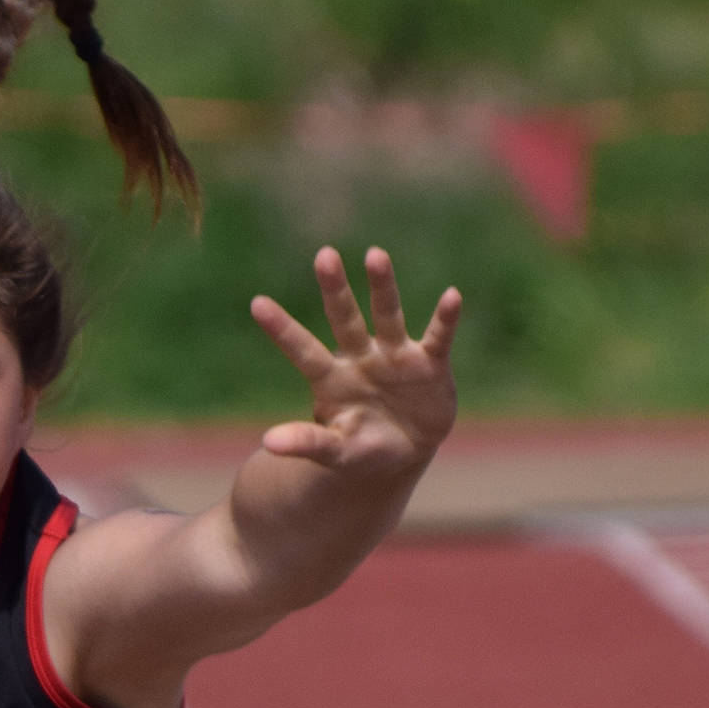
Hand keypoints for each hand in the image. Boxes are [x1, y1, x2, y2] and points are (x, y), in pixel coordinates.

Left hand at [251, 247, 459, 475]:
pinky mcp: (429, 363)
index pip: (303, 351)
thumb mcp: (335, 450)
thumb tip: (267, 444)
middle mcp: (360, 357)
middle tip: (324, 256)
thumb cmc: (361, 449)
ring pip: (387, 316)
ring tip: (374, 255)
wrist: (405, 452)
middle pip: (344, 319)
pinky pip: (438, 337)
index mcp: (331, 378)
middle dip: (335, 290)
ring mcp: (395, 356)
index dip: (282, 330)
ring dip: (382, 287)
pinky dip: (445, 319)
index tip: (256, 304)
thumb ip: (306, 442)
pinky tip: (451, 297)